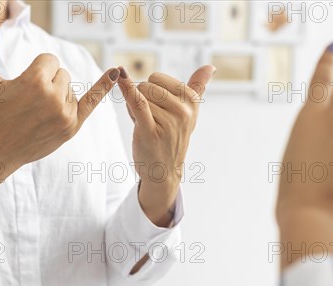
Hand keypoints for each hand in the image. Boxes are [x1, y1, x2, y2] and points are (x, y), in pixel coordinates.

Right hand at [0, 23, 119, 209]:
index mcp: (34, 81)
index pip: (50, 59)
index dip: (36, 69)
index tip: (23, 84)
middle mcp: (53, 97)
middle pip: (62, 73)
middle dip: (47, 81)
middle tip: (27, 101)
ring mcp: (65, 114)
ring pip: (70, 89)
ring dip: (57, 94)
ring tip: (35, 112)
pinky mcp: (71, 127)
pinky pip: (92, 102)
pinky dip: (104, 87)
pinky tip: (116, 73)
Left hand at [117, 66, 215, 226]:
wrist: (164, 171)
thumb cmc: (172, 137)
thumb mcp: (189, 112)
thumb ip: (198, 87)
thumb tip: (211, 67)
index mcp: (192, 101)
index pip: (158, 78)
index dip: (150, 91)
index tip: (158, 108)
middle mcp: (183, 111)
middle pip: (147, 86)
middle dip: (141, 99)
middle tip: (149, 119)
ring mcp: (168, 122)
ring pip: (139, 96)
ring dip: (133, 110)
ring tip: (145, 125)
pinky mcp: (151, 131)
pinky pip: (137, 103)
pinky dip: (127, 89)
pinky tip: (121, 77)